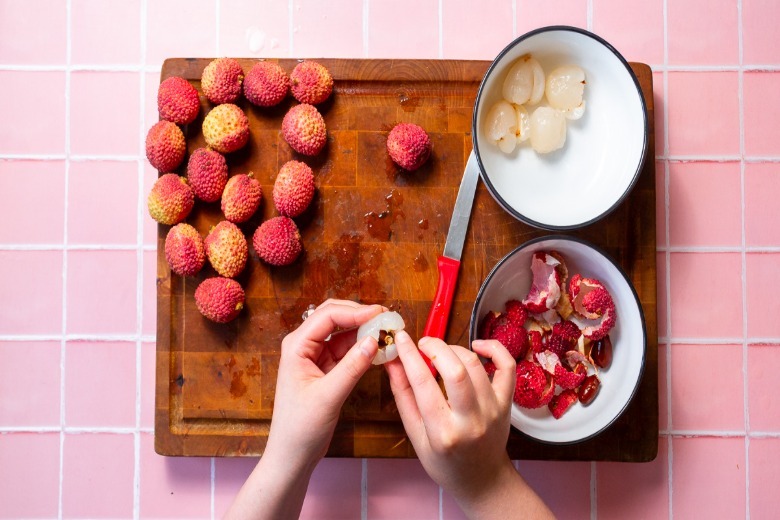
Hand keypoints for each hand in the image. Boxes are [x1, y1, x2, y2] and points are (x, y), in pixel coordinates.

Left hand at [266, 300, 382, 467]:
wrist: (292, 454)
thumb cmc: (299, 428)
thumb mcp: (328, 397)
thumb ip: (352, 367)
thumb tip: (373, 341)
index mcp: (296, 346)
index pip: (328, 316)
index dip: (356, 312)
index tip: (381, 315)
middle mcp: (304, 346)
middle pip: (335, 317)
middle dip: (360, 315)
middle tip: (387, 319)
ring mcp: (316, 356)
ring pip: (343, 332)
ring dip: (364, 330)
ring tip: (387, 332)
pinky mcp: (326, 368)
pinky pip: (347, 349)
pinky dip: (363, 347)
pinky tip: (379, 349)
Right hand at [385, 332, 552, 518]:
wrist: (482, 479)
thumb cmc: (444, 462)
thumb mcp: (416, 435)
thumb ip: (403, 396)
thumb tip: (392, 361)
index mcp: (443, 433)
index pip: (423, 383)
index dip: (409, 355)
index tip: (401, 338)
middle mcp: (471, 421)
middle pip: (455, 370)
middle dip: (435, 347)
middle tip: (422, 344)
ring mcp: (493, 410)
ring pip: (476, 364)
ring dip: (455, 349)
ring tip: (442, 352)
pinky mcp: (507, 403)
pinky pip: (507, 367)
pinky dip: (494, 349)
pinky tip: (477, 346)